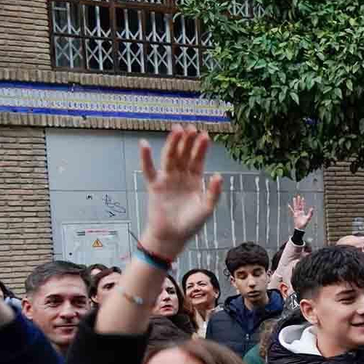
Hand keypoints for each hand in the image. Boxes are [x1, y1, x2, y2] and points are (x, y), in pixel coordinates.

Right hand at [138, 126, 222, 260]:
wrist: (172, 236)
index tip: (205, 135)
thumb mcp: (207, 208)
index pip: (198, 160)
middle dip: (188, 141)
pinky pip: (149, 169)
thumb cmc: (191, 224)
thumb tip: (219, 175)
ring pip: (170, 158)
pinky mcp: (154, 186)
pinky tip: (144, 144)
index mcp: (195, 181)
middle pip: (184, 155)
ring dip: (173, 144)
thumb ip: (213, 193)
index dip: (201, 148)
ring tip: (177, 129)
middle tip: (191, 127)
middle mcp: (181, 177)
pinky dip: (145, 157)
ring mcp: (167, 180)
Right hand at [288, 194, 312, 230]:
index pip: (302, 206)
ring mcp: (296, 213)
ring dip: (295, 202)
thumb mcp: (308, 218)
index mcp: (302, 212)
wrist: (300, 227)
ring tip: (294, 198)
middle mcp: (299, 212)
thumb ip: (310, 213)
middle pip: (298, 205)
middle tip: (298, 196)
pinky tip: (288, 205)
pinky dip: (290, 208)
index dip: (302, 202)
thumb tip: (312, 208)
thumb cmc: (304, 223)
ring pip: (295, 206)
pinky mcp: (294, 215)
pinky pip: (292, 211)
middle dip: (298, 200)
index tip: (302, 198)